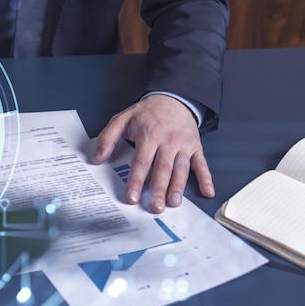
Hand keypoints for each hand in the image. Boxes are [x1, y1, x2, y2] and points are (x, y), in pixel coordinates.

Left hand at [92, 94, 214, 212]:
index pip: (142, 162)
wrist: (174, 98)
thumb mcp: (122, 118)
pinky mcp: (196, 147)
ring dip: (178, 187)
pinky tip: (208, 192)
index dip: (136, 181)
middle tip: (155, 207)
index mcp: (149, 135)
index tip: (132, 197)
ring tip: (174, 203)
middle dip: (158, 189)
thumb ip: (107, 137)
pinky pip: (202, 164)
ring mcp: (184, 145)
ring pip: (181, 169)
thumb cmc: (147, 112)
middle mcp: (168, 141)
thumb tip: (97, 158)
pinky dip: (206, 178)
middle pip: (163, 169)